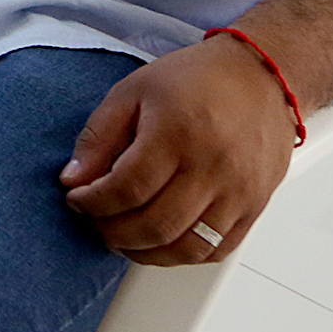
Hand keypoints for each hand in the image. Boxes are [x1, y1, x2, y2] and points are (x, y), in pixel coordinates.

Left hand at [58, 36, 298, 265]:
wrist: (259, 76)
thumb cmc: (196, 79)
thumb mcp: (132, 91)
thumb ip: (98, 136)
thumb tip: (73, 179)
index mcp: (178, 133)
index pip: (128, 188)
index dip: (93, 202)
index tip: (77, 199)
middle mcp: (213, 167)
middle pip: (156, 225)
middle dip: (113, 232)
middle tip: (95, 222)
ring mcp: (239, 192)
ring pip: (187, 247)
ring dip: (146, 252)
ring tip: (123, 239)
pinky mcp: (255, 205)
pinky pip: (217, 249)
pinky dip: (183, 255)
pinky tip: (160, 242)